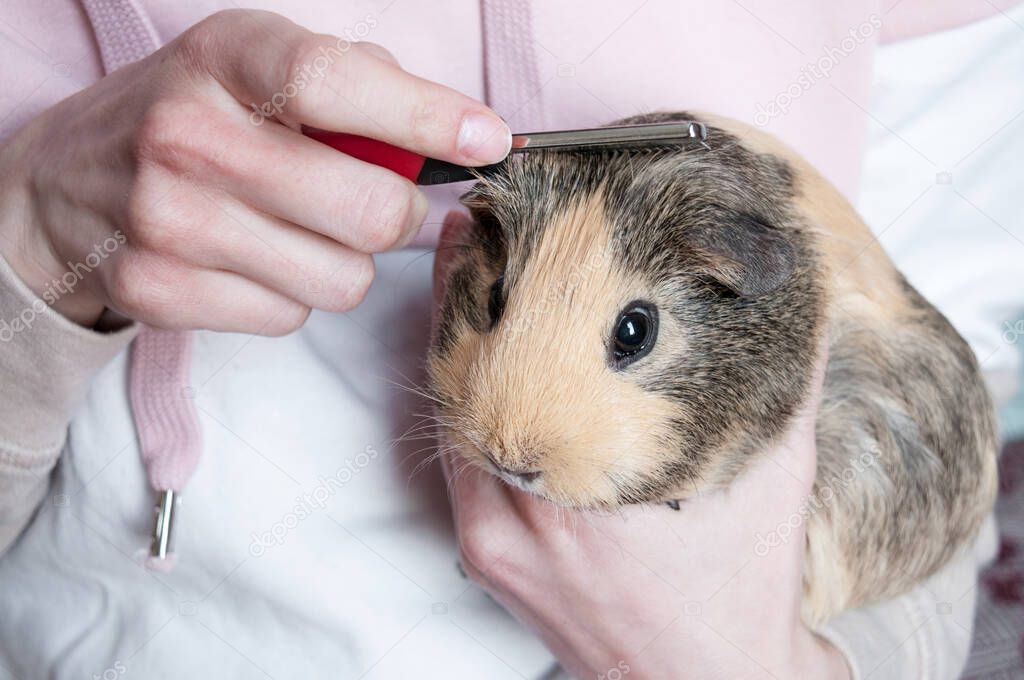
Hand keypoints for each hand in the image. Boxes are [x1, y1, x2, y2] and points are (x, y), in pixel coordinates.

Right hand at [0, 10, 509, 330]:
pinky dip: (292, 296)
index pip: (336, 81)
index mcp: (223, 58)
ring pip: (342, 279)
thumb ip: (353, 83)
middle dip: (398, 217)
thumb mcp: (254, 66)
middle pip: (365, 211)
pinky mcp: (160, 292)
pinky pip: (291, 318)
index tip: (488, 140)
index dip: (427, 116)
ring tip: (298, 231)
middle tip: (379, 204)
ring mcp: (169, 222)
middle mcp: (188, 137)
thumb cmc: (188, 118)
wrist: (64, 189)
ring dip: (343, 261)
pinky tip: (253, 262)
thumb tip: (451, 130)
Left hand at [431, 213, 849, 679]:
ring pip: (448, 420)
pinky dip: (461, 406)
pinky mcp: (484, 559)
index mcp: (583, 490)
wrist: (704, 676)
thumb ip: (780, 380)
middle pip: (461, 383)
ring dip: (456, 350)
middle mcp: (520, 519)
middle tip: (463, 236)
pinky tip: (481, 366)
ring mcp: (491, 544)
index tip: (480, 228)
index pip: (507, 361)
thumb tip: (794, 292)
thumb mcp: (773, 475)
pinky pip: (455, 462)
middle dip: (460, 301)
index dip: (484, 285)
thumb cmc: (739, 585)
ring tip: (468, 287)